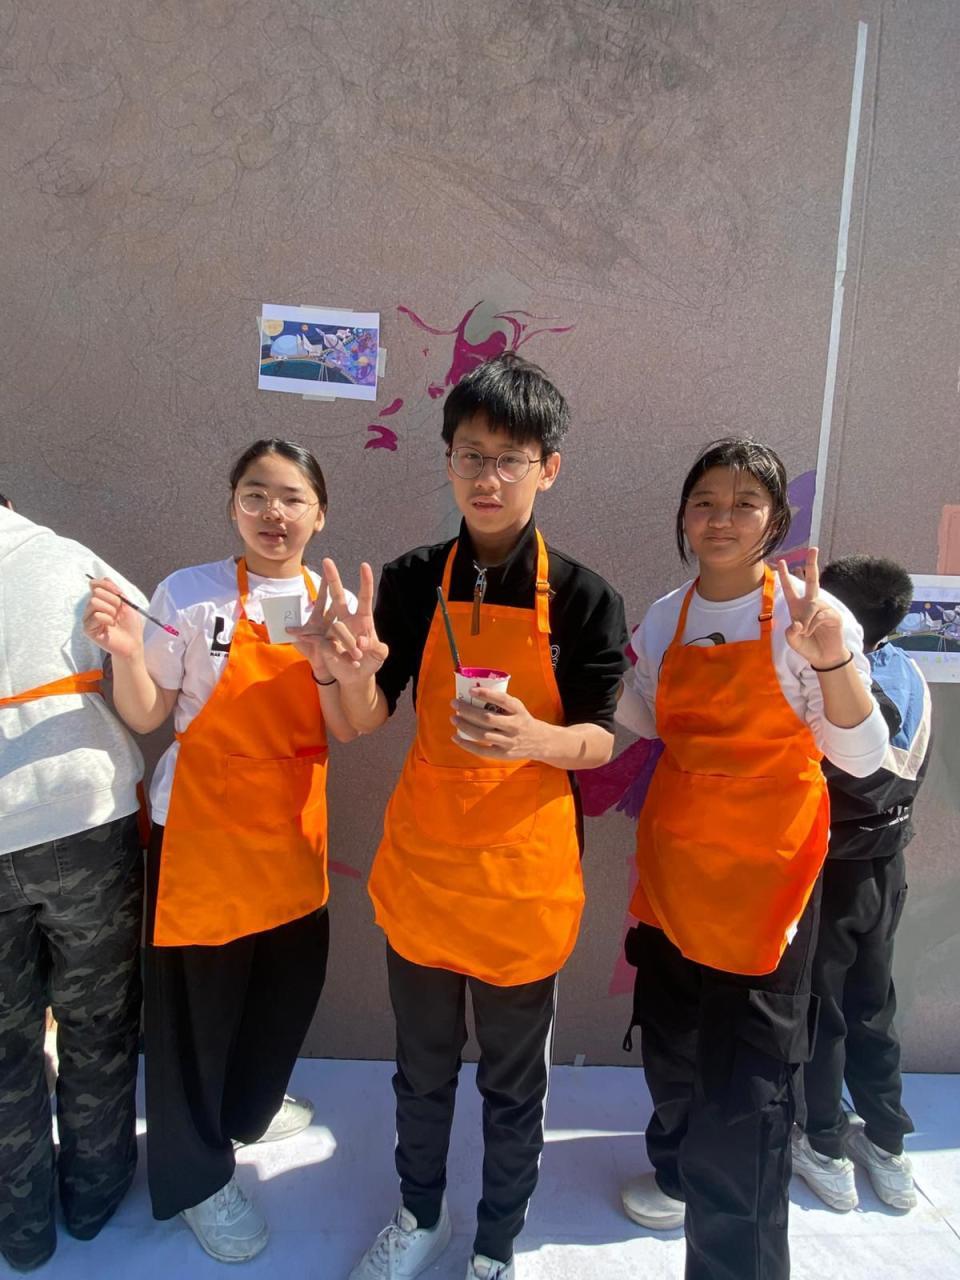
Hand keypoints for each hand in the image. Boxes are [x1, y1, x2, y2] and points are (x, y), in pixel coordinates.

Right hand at [82, 578, 144, 659]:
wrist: (133, 642)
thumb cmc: (131, 625)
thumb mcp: (127, 604)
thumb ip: (116, 591)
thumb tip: (105, 578)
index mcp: (101, 600)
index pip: (95, 584)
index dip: (107, 586)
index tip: (119, 593)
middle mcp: (92, 607)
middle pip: (97, 592)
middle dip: (113, 600)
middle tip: (118, 612)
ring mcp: (88, 618)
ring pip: (94, 602)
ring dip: (110, 611)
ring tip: (115, 620)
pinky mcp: (87, 628)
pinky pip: (96, 616)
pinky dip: (107, 620)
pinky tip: (111, 626)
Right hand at [288, 559, 387, 685]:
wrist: (356, 676)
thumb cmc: (371, 662)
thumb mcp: (379, 656)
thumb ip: (377, 649)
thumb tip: (362, 642)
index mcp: (363, 620)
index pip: (365, 598)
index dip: (365, 582)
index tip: (364, 565)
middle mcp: (346, 620)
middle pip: (338, 596)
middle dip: (332, 578)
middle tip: (327, 560)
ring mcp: (333, 630)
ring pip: (334, 627)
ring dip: (346, 644)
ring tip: (357, 658)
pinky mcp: (323, 642)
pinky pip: (319, 641)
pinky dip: (316, 643)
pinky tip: (317, 647)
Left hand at [451, 686, 551, 760]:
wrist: (539, 741)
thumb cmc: (521, 720)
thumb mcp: (517, 708)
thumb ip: (500, 702)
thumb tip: (471, 693)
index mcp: (518, 710)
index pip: (502, 700)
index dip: (486, 694)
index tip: (470, 690)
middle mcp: (514, 725)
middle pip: (487, 718)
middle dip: (467, 710)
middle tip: (454, 703)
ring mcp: (509, 741)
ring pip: (482, 735)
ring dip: (465, 726)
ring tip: (454, 718)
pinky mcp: (503, 754)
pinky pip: (482, 750)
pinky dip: (467, 744)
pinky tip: (456, 737)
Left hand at [777, 547, 847, 668]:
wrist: (823, 657)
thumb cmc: (807, 646)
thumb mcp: (793, 641)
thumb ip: (790, 633)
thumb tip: (797, 623)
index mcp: (798, 607)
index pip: (790, 588)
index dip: (784, 576)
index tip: (779, 561)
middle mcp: (811, 604)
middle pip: (812, 580)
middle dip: (812, 563)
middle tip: (813, 548)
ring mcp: (824, 608)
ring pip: (812, 605)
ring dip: (806, 620)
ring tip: (806, 632)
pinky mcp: (834, 615)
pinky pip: (820, 615)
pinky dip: (813, 624)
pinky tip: (813, 631)